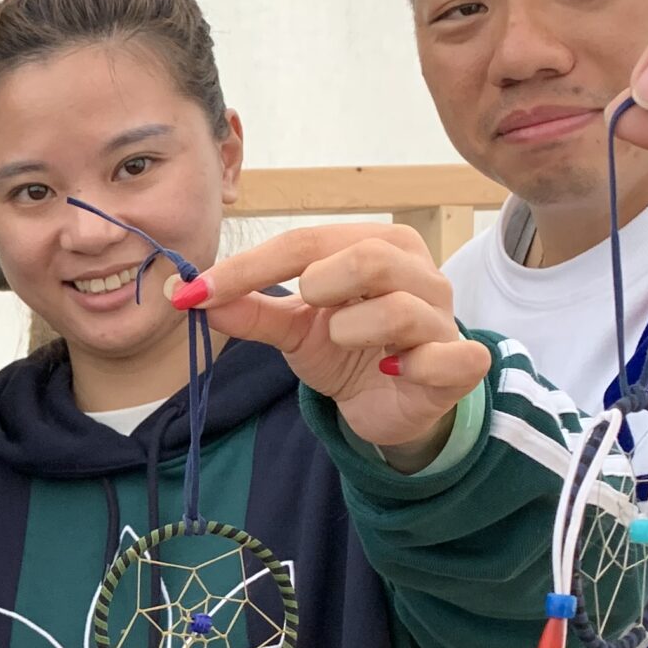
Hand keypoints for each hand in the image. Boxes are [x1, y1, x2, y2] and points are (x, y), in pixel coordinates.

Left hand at [173, 221, 487, 458]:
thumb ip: (249, 309)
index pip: (307, 242)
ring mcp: (443, 318)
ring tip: (347, 344)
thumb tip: (186, 293)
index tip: (194, 293)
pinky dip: (413, 366)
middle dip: (320, 284)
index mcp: (377, 246)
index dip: (247, 268)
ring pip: (398, 309)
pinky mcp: (461, 363)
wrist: (392, 404)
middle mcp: (418, 272)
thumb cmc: (349, 350)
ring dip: (354, 332)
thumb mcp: (294, 329)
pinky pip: (445, 357)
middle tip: (306, 307)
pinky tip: (392, 372)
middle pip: (368, 256)